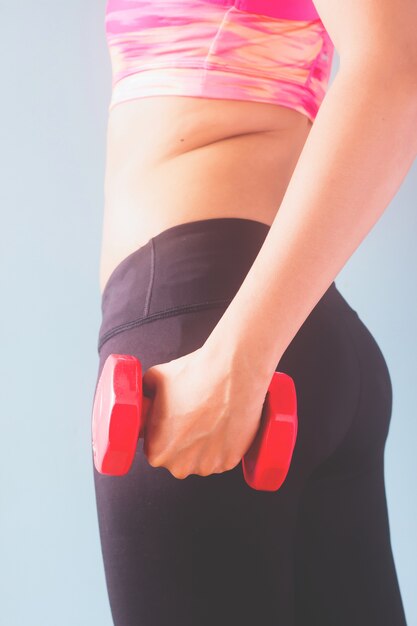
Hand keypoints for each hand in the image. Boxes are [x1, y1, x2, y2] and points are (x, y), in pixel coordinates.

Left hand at [141, 342, 271, 478]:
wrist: (235, 370)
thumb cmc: (197, 375)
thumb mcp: (154, 378)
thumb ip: (143, 396)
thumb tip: (144, 400)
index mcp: (158, 452)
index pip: (153, 449)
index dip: (162, 431)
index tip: (172, 418)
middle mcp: (181, 467)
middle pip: (177, 457)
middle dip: (182, 441)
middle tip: (191, 415)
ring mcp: (208, 466)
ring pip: (199, 458)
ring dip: (202, 443)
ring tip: (209, 417)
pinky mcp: (231, 461)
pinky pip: (221, 456)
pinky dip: (221, 444)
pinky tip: (222, 422)